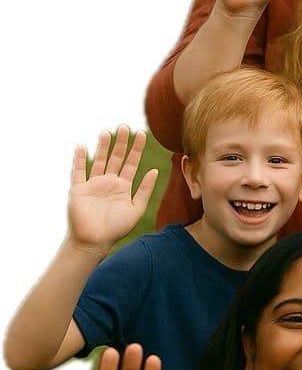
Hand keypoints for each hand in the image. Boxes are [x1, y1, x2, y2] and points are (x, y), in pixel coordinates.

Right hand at [67, 127, 158, 252]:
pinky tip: (81, 147)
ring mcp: (93, 185)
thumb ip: (144, 190)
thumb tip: (154, 170)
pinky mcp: (79, 189)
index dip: (137, 149)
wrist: (95, 241)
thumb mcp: (136, 208)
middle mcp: (108, 182)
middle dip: (121, 143)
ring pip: (98, 161)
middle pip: (115, 158)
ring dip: (102, 147)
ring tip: (107, 132)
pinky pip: (78, 172)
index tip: (142, 134)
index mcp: (123, 186)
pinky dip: (79, 160)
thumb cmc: (116, 228)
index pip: (131, 163)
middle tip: (125, 127)